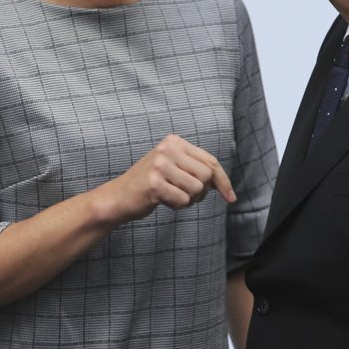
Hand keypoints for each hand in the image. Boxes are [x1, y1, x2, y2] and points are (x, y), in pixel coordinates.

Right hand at [104, 134, 235, 223]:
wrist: (118, 197)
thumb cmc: (151, 185)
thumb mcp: (174, 168)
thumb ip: (197, 169)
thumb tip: (225, 185)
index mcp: (174, 141)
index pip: (210, 161)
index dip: (223, 181)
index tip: (231, 197)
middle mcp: (167, 149)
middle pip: (206, 176)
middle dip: (201, 192)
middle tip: (185, 195)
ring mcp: (160, 165)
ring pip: (197, 189)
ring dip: (188, 200)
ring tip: (172, 195)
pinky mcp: (154, 183)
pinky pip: (183, 201)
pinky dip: (177, 206)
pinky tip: (163, 201)